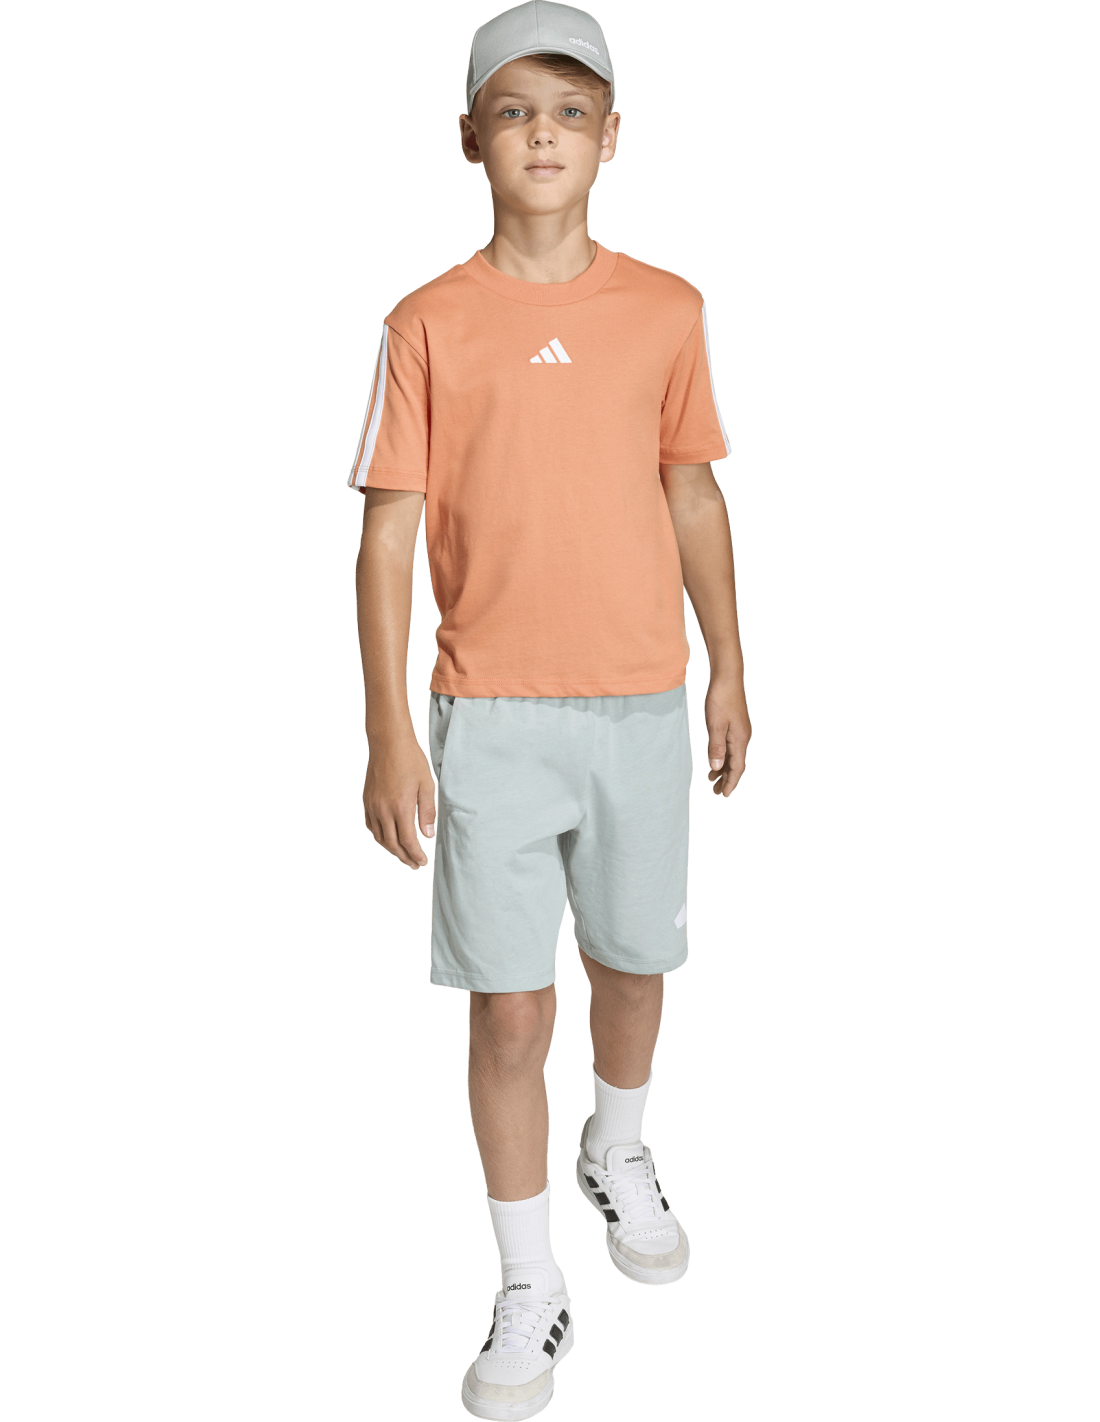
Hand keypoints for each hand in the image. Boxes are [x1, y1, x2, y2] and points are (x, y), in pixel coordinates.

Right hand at [363, 736, 436, 867]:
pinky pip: (371, 826)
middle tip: (414, 864)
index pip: (407, 841)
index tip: (422, 861)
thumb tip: (427, 835)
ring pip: (380, 837)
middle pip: (392, 844)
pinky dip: (380, 836)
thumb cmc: (410, 760)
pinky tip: (388, 838)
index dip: (415, 854)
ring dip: (391, 850)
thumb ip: (427, 812)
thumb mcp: (426, 785)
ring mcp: (372, 806)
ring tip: (403, 854)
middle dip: (404, 857)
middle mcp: (384, 810)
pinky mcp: (367, 800)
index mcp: (401, 807)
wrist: (388, 743)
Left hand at [705, 675, 750, 796]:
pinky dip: (723, 756)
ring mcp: (740, 731)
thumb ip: (716, 747)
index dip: (731, 782)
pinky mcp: (736, 726)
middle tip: (716, 792)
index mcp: (740, 739)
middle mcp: (743, 737)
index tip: (724, 795)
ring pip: (733, 756)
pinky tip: (715, 759)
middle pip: (737, 764)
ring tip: (713, 780)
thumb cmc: (721, 698)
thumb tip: (716, 767)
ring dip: (724, 769)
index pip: (737, 767)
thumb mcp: (715, 725)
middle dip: (727, 779)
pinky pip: (731, 747)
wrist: (727, 677)